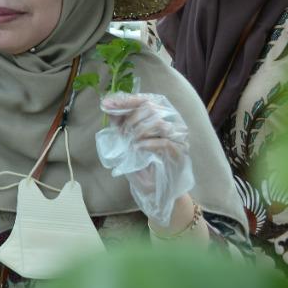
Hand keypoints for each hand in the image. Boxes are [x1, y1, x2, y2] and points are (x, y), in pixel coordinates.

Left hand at [99, 92, 193, 226]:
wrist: (153, 187)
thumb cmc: (140, 161)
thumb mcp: (125, 138)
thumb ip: (118, 121)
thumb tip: (107, 104)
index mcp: (161, 115)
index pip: (146, 99)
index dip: (127, 100)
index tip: (108, 105)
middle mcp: (173, 122)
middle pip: (151, 108)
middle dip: (131, 120)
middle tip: (122, 133)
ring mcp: (179, 137)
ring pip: (158, 122)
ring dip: (138, 131)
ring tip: (131, 142)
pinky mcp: (180, 152)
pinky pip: (164, 142)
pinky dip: (147, 144)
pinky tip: (137, 148)